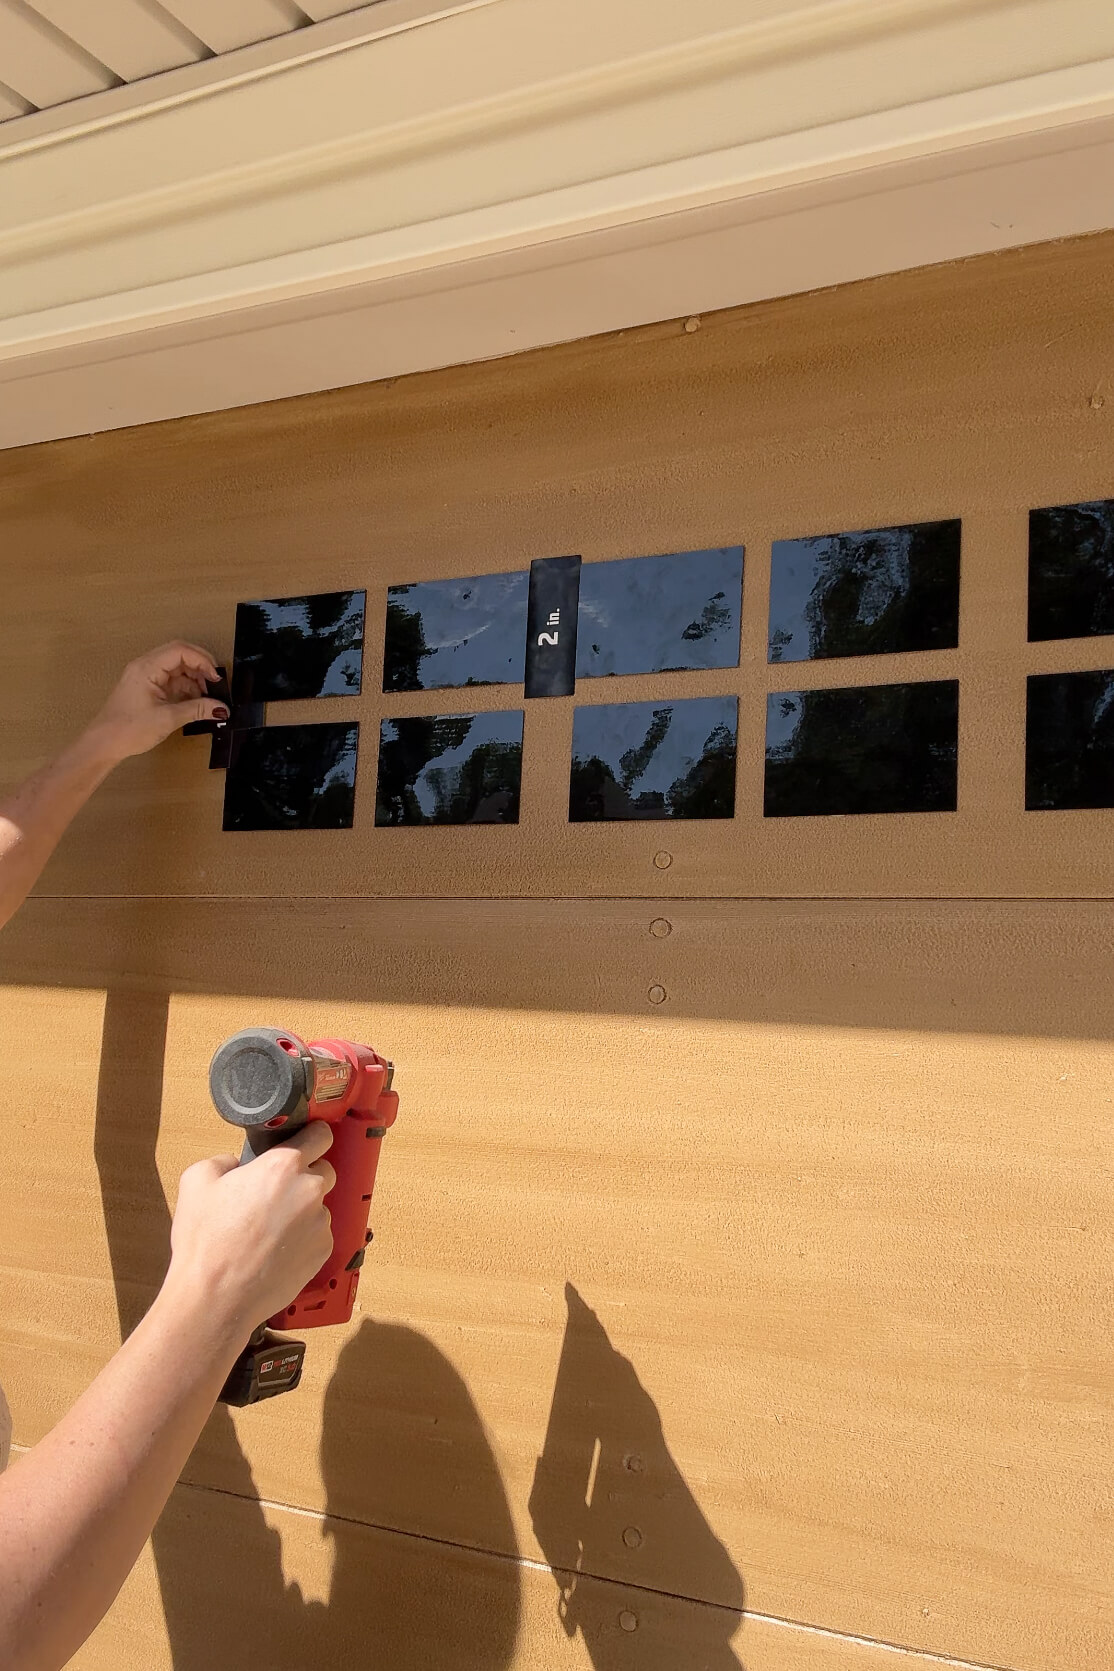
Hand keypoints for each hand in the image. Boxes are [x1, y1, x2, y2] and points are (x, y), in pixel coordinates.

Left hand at [86, 642, 225, 761]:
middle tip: (216, 683)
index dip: (202, 660)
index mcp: (147, 667)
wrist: (103, 744)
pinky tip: (196, 701)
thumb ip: (197, 709)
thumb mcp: (167, 718)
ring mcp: (146, 676)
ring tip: (208, 696)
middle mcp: (145, 666)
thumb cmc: (128, 729)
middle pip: (179, 654)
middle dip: (200, 666)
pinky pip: (171, 680)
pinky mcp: (147, 687)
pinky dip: (186, 687)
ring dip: (194, 678)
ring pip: (177, 667)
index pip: (180, 650)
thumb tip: (221, 708)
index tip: (216, 677)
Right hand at [165, 1123, 335, 1335]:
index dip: (313, 1136)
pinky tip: (276, 1250)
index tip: (307, 1140)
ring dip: (302, 1211)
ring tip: (269, 1230)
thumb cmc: (206, 1240)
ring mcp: (320, 1223)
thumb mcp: (197, 1181)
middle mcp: (309, 1191)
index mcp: (282, 1166)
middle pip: (324, 1170)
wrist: (217, 1296)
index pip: (320, 1135)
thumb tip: (235, 1163)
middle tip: (275, 1193)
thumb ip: (222, 1160)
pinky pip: (318, 1235)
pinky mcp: (323, 1252)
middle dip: (305, 1176)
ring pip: (319, 1206)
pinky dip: (303, 1239)